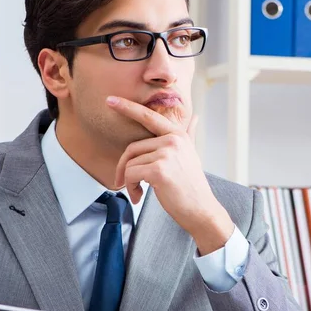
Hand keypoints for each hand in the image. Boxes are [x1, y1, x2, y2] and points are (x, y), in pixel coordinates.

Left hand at [109, 96, 234, 254]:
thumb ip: (189, 135)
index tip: (110, 100)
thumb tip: (196, 118)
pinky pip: (131, 174)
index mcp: (177, 135)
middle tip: (122, 183)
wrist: (200, 209)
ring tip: (137, 192)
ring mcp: (166, 154)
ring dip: (129, 182)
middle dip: (123, 168)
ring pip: (130, 163)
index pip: (148, 116)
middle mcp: (173, 140)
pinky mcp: (159, 170)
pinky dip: (130, 187)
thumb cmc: (191, 185)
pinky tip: (139, 196)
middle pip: (132, 148)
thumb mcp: (191, 154)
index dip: (127, 107)